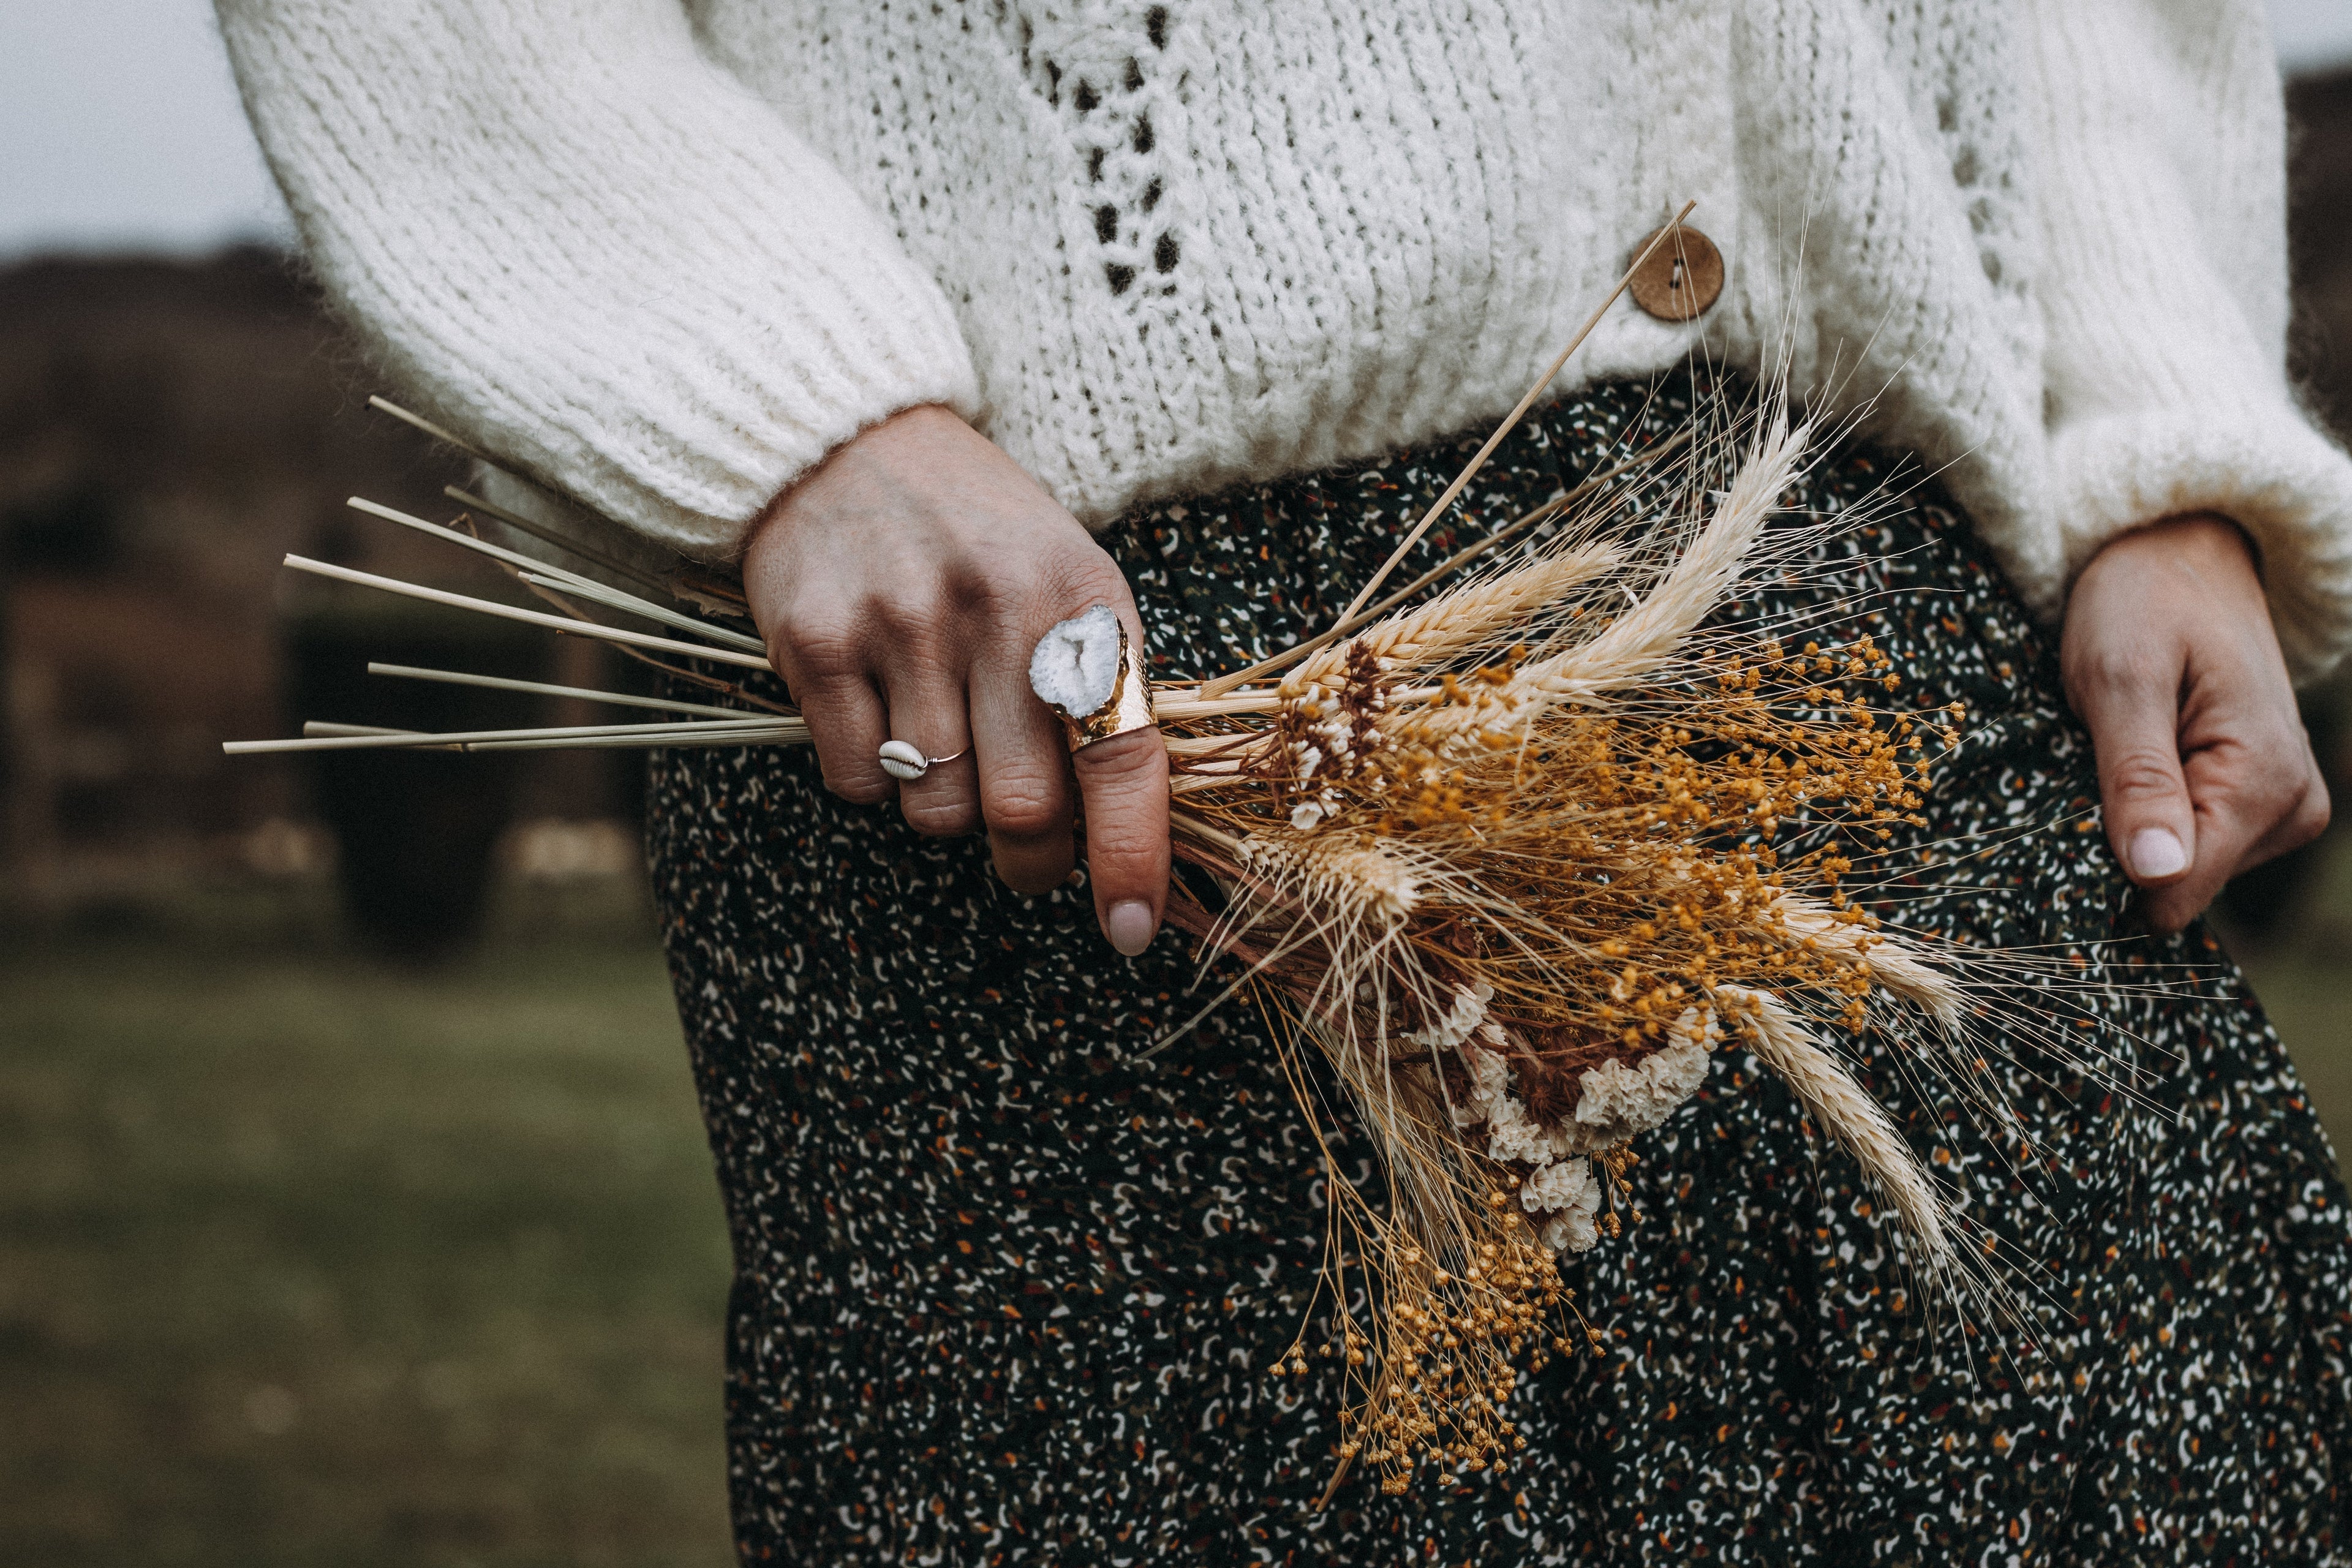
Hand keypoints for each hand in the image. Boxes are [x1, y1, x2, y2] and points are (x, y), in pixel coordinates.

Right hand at [740, 405, 1167, 953]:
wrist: (848, 438)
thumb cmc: (980, 533)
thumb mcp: (1067, 582)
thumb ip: (1101, 695)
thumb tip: (1127, 839)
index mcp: (1081, 600)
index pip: (1122, 756)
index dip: (1130, 858)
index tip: (1132, 930)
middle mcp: (996, 609)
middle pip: (1021, 810)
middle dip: (1030, 862)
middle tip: (1028, 854)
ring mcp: (901, 624)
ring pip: (934, 809)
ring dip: (944, 810)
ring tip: (942, 739)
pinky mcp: (816, 642)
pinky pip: (854, 782)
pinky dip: (871, 778)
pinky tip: (877, 709)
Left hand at [2062, 513, 2328, 933]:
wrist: (2183, 551)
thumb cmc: (2144, 599)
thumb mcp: (2121, 677)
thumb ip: (2139, 776)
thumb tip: (2157, 875)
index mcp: (2266, 783)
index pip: (2177, 893)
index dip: (2106, 874)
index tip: (2060, 827)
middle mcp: (2291, 809)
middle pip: (2177, 886)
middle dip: (2115, 842)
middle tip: (2084, 767)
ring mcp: (2279, 809)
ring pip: (2177, 868)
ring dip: (2126, 821)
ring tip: (2111, 751)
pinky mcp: (2255, 802)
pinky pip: (2187, 840)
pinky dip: (2142, 811)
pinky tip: (2130, 761)